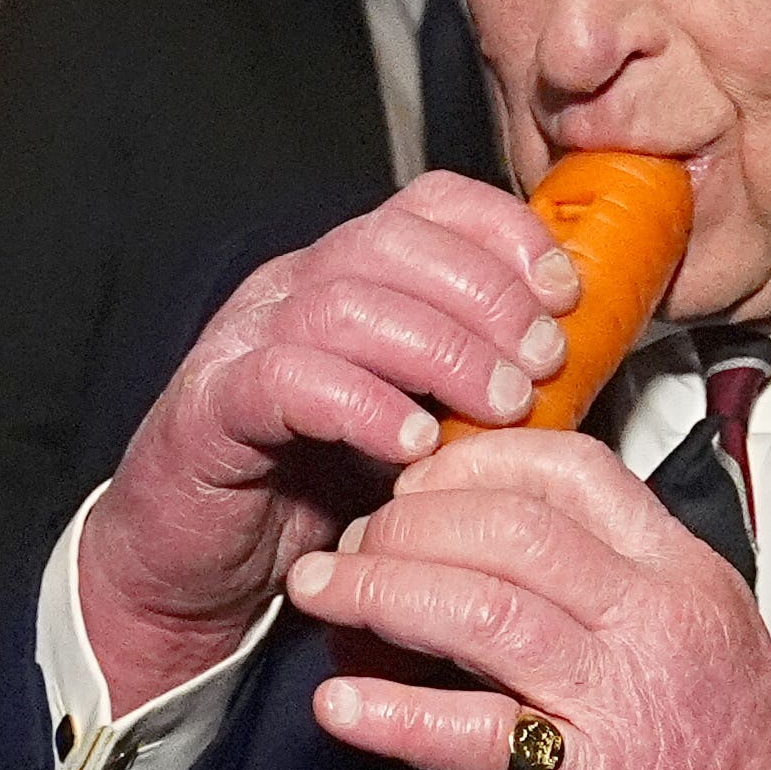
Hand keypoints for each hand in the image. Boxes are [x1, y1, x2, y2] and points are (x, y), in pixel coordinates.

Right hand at [75, 172, 579, 710]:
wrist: (191, 565)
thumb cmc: (307, 494)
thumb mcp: (416, 426)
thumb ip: (477, 388)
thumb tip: (579, 368)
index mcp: (346, 278)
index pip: (426, 204)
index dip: (503, 231)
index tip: (564, 290)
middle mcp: (291, 292)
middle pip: (392, 241)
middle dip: (486, 294)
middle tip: (542, 360)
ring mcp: (243, 343)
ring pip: (344, 302)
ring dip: (440, 349)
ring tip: (498, 406)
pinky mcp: (210, 409)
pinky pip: (285, 380)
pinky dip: (362, 405)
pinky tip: (413, 443)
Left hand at [287, 432, 770, 769]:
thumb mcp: (699, 644)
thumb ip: (612, 587)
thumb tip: (492, 545)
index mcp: (686, 574)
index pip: (570, 465)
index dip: (469, 463)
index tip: (411, 485)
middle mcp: (662, 619)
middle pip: (507, 525)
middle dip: (403, 523)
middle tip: (349, 546)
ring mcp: (632, 701)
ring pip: (481, 606)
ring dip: (378, 592)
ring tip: (319, 595)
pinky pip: (481, 735)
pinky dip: (397, 715)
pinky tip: (342, 706)